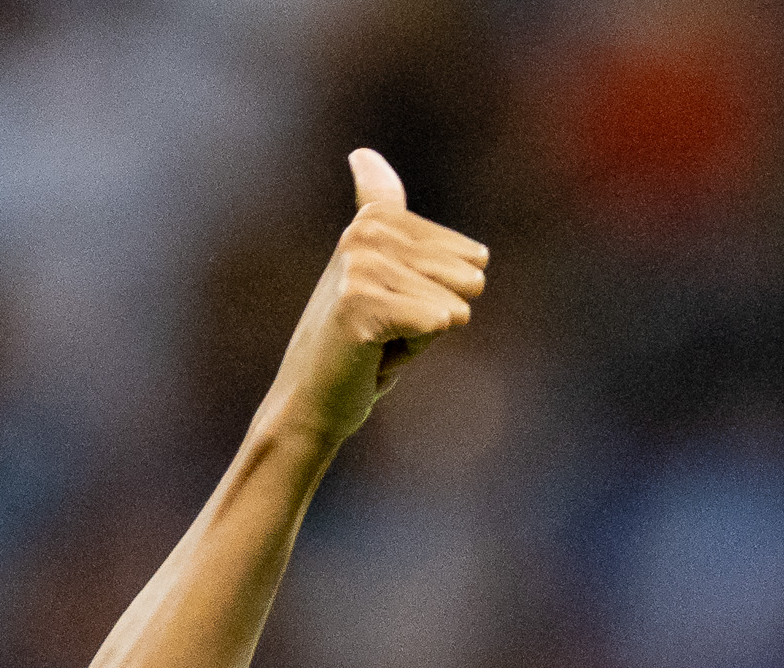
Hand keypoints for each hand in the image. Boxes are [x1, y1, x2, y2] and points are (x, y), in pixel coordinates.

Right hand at [266, 148, 487, 448]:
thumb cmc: (362, 345)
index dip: (453, 287)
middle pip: (468, 280)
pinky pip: (436, 323)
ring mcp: (360, 264)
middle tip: (388, 330)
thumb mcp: (389, 278)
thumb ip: (394, 222)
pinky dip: (412, 351)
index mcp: (374, 220)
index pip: (465, 252)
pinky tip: (374, 354)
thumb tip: (362, 151)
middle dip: (437, 316)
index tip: (401, 303)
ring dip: (422, 337)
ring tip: (379, 341)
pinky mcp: (359, 303)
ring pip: (453, 307)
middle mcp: (365, 232)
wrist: (315, 399)